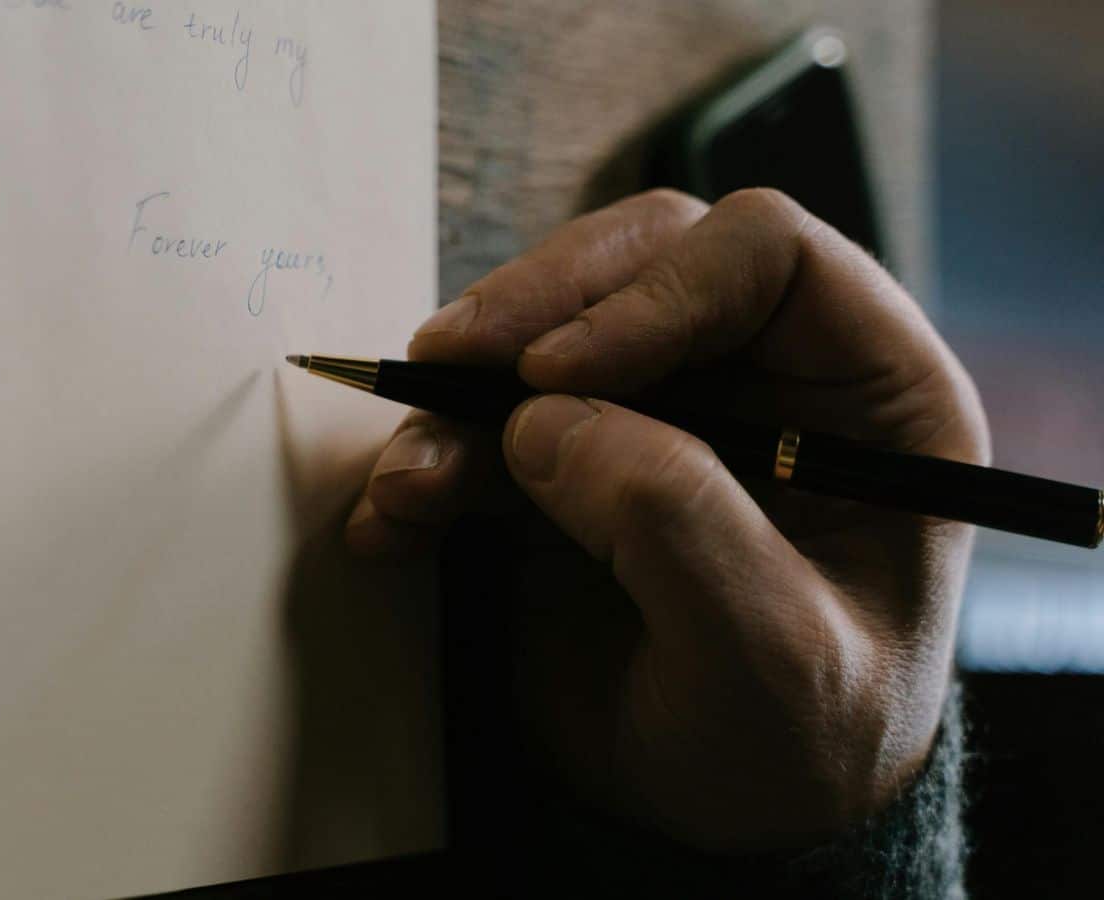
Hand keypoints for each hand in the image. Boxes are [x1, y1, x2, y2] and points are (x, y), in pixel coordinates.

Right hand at [347, 189, 988, 848]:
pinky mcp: (571, 462)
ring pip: (540, 336)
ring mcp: (657, 409)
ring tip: (408, 488)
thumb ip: (675, 524)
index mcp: (859, 389)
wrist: (727, 813)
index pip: (761, 252)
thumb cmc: (799, 737)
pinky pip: (483, 421)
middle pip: (632, 262)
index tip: (555, 373)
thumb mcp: (772, 653)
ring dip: (455, 399)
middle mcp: (758, 372)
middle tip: (442, 367)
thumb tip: (543, 422)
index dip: (652, 289)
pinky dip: (428, 457)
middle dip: (526, 312)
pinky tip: (391, 522)